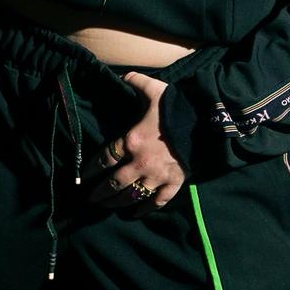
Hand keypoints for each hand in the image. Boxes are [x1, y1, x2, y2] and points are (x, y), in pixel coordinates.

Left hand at [91, 72, 186, 211]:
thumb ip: (135, 82)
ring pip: (132, 196)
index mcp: (131, 141)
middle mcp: (140, 163)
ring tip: (107, 206)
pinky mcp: (173, 183)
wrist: (206, 123)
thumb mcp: (154, 89)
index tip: (83, 177)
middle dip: (100, 193)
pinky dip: (146, 209)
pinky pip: (157, 201)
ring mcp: (157, 176)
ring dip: (117, 203)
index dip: (91, 169)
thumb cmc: (176, 107)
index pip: (104, 159)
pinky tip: (136, 213)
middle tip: (91, 199)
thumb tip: (123, 76)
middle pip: (114, 184)